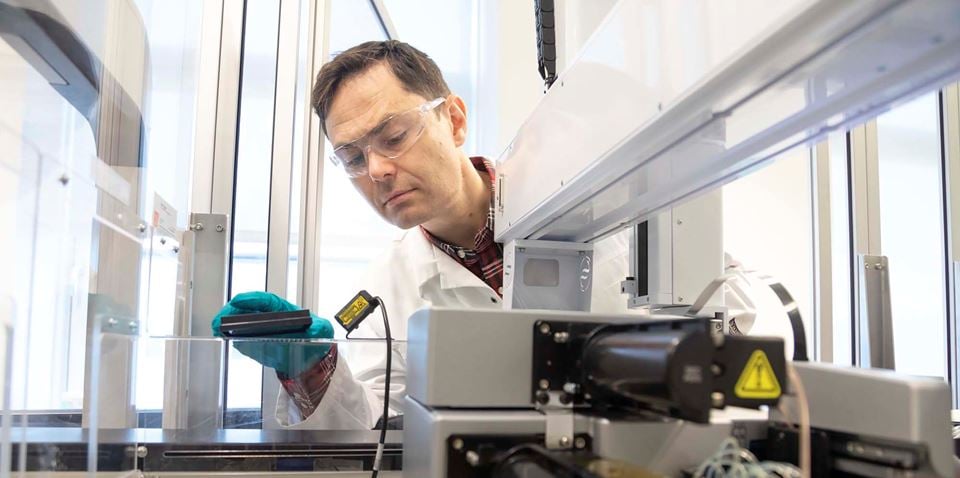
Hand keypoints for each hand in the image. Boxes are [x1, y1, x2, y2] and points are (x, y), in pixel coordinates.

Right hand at [212, 291, 333, 376]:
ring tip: (216, 327)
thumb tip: (315, 328)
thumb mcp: (322, 330)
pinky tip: (221, 337)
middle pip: (248, 309)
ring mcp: (259, 328)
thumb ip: (320, 328)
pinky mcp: (254, 341)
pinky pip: (240, 336)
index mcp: (283, 310)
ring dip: (226, 322)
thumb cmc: (314, 337)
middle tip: (220, 318)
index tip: (240, 300)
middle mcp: (268, 317)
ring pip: (240, 320)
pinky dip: (229, 335)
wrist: (309, 357)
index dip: (252, 299)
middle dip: (232, 310)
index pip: (266, 301)